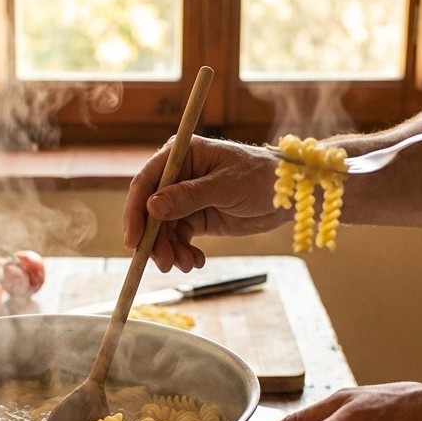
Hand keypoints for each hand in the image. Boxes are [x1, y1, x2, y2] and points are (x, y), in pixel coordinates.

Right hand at [124, 135, 291, 271]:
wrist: (287, 194)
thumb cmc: (261, 176)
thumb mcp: (226, 186)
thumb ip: (189, 196)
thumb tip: (152, 207)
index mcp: (180, 155)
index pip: (145, 183)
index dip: (135, 212)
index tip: (134, 241)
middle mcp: (177, 176)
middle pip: (150, 211)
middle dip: (155, 240)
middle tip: (164, 263)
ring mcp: (184, 198)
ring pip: (163, 229)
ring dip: (170, 250)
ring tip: (186, 265)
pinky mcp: (195, 217)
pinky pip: (179, 238)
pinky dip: (183, 252)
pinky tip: (195, 261)